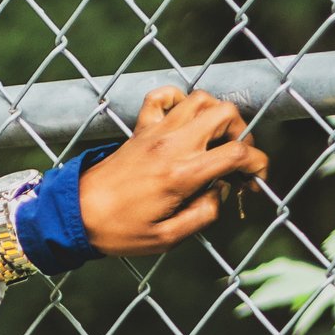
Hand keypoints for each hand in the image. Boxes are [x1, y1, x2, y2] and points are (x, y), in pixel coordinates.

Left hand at [76, 87, 268, 256]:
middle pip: (226, 114)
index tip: (255, 181)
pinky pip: (162, 96)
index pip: (238, 153)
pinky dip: (177, 99)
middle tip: (235, 158)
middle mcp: (173, 145)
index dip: (258, 165)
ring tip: (214, 139)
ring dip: (216, 114)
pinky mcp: (140, 129)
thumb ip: (202, 215)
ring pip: (201, 98)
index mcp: (183, 174)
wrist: (76, 214)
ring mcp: (156, 132)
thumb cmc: (118, 231)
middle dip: (242, 133)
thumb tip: (219, 193)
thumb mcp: (167, 238)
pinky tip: (182, 119)